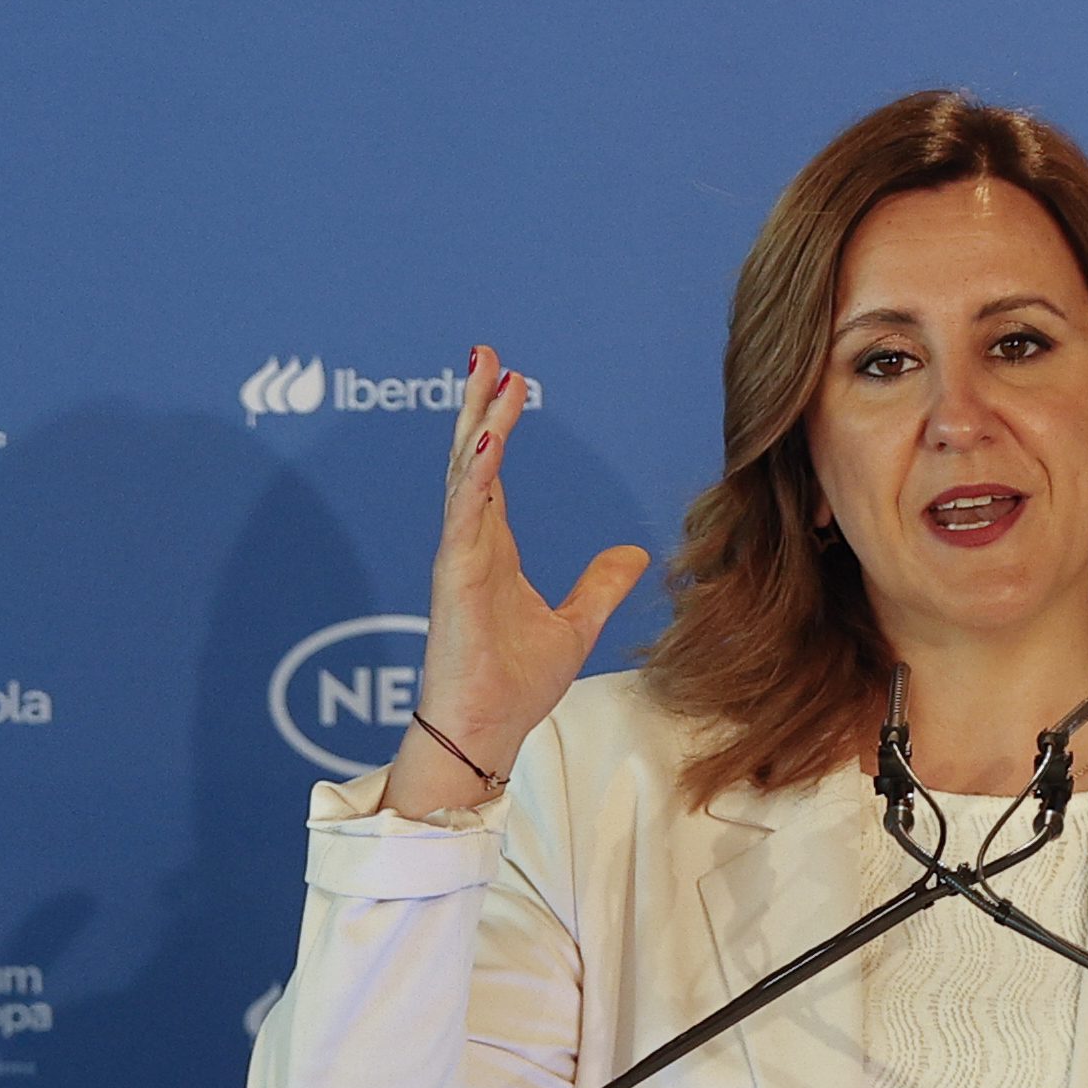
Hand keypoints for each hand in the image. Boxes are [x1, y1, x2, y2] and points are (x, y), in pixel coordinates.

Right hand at [382, 347, 650, 816]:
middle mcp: (470, 546)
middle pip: (472, 459)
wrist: (485, 734)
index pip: (493, 473)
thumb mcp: (574, 626)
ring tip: (487, 376)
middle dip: (477, 404)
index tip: (508, 378)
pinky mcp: (454, 581)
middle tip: (485, 353)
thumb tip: (632, 554)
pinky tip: (487, 441)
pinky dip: (475, 479)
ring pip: (465, 476)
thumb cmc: (513, 688)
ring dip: (476, 424)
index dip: (498, 424)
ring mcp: (459, 560)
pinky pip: (464, 519)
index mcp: (492, 551)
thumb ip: (599, 586)